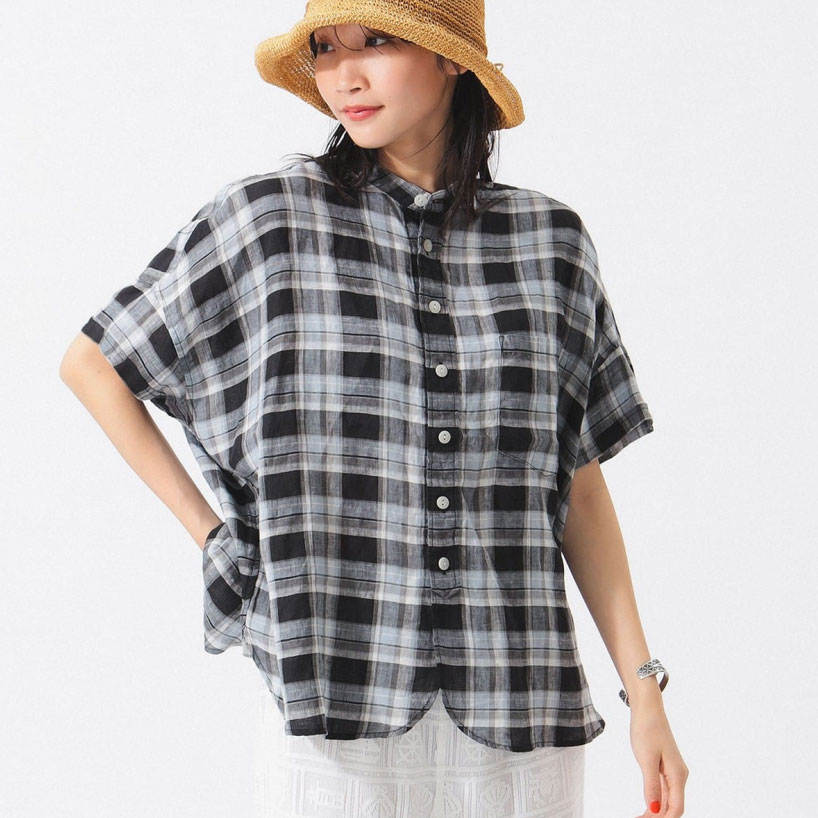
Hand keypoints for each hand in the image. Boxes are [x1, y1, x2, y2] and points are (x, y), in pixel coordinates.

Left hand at [629, 701, 687, 815]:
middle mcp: (678, 776)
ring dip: (655, 812)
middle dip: (657, 817)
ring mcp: (671, 772)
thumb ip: (651, 785)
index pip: (676, 809)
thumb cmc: (647, 730)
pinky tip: (644, 809)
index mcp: (678, 775)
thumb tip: (654, 809)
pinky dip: (654, 801)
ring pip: (666, 800)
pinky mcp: (664, 768)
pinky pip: (662, 791)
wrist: (647, 709)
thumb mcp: (646, 758)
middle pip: (672, 807)